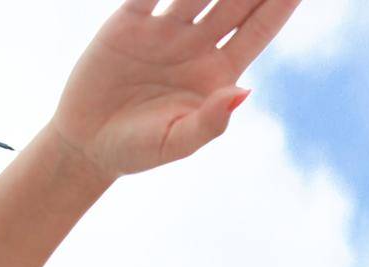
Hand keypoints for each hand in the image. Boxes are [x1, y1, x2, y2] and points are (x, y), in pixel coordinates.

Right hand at [50, 0, 302, 179]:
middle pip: (235, 1)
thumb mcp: (176, 143)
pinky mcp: (129, 20)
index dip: (280, 5)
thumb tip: (244, 93)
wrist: (88, 144)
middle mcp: (198, 44)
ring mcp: (165, 29)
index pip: (258, 30)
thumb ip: (210, 123)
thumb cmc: (139, 150)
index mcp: (219, 73)